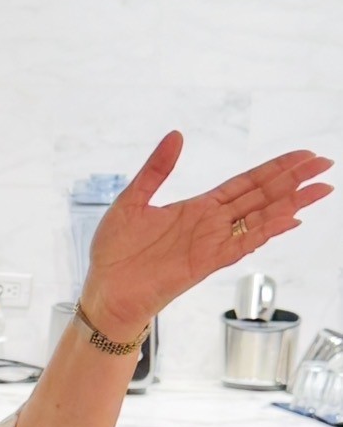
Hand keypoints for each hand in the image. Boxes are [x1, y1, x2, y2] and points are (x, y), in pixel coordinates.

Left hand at [82, 132, 333, 339]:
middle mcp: (210, 225)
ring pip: (259, 219)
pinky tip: (290, 220)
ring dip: (289, 204)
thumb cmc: (115, 253)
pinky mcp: (204, 263)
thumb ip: (156, 170)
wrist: (104, 291)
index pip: (245, 183)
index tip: (302, 155)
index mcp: (196, 208)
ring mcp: (210, 244)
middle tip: (325, 164)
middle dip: (293, 180)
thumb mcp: (132, 200)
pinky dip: (266, 232)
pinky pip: (241, 244)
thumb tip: (176, 135)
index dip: (274, 169)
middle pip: (261, 197)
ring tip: (319, 190)